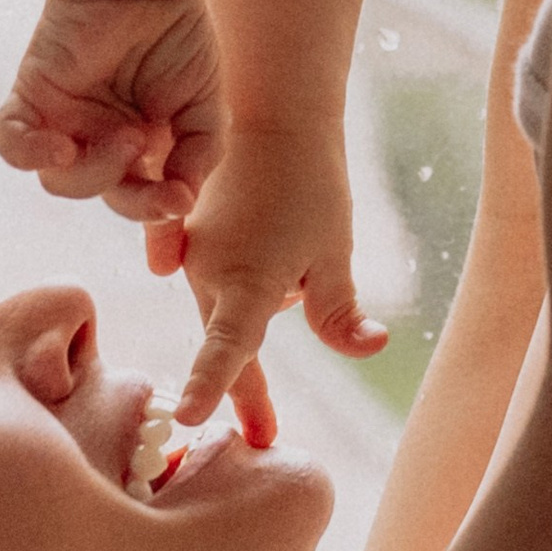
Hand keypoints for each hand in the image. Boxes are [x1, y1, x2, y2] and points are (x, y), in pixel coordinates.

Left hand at [0, 0, 225, 221]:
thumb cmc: (176, 31)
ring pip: (60, 183)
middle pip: (102, 197)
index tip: (166, 261)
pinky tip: (60, 145)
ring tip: (125, 136)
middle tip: (151, 155)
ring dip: (94, 173)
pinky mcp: (29, 98)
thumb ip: (199, 157)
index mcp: (139, 146)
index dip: (154, 231)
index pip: (140, 203)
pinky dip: (30, 153)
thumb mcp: (205, 106)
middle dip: (132, 198)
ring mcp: (61, 121)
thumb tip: (183, 205)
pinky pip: (10, 145)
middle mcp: (96, 139)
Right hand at [156, 124, 387, 429]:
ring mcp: (190, 260)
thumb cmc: (310, 183)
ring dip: (252, 310)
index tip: (187, 416)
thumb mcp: (334, 251)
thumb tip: (369, 348)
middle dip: (247, 389)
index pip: (229, 347)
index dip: (210, 384)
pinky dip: (238, 282)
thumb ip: (341, 311)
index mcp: (248, 280)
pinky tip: (265, 244)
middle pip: (230, 346)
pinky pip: (212, 284)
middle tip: (265, 434)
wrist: (270, 116)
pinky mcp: (182, 244)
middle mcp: (206, 275)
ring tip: (294, 246)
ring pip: (222, 312)